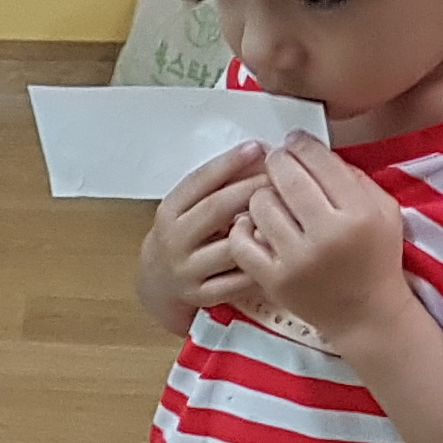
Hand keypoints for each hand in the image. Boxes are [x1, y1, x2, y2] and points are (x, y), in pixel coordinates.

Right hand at [136, 141, 263, 323]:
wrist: (158, 285)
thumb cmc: (185, 237)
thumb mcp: (189, 208)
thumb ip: (220, 183)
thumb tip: (261, 153)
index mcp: (169, 212)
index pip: (199, 181)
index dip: (229, 162)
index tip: (257, 147)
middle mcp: (174, 240)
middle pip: (216, 208)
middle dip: (253, 188)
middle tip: (281, 177)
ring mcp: (187, 270)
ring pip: (231, 247)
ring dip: (260, 229)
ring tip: (285, 215)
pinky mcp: (202, 295)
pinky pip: (239, 280)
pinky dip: (261, 264)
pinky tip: (277, 250)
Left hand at [229, 139, 413, 348]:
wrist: (367, 313)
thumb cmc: (377, 258)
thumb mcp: (385, 211)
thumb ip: (356, 179)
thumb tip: (316, 153)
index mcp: (359, 213)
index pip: (321, 164)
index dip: (302, 145)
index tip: (293, 141)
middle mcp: (327, 234)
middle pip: (288, 180)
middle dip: (277, 162)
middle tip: (274, 160)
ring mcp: (297, 259)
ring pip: (261, 206)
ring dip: (260, 194)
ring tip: (268, 195)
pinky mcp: (274, 280)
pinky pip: (243, 243)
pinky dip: (242, 228)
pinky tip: (252, 223)